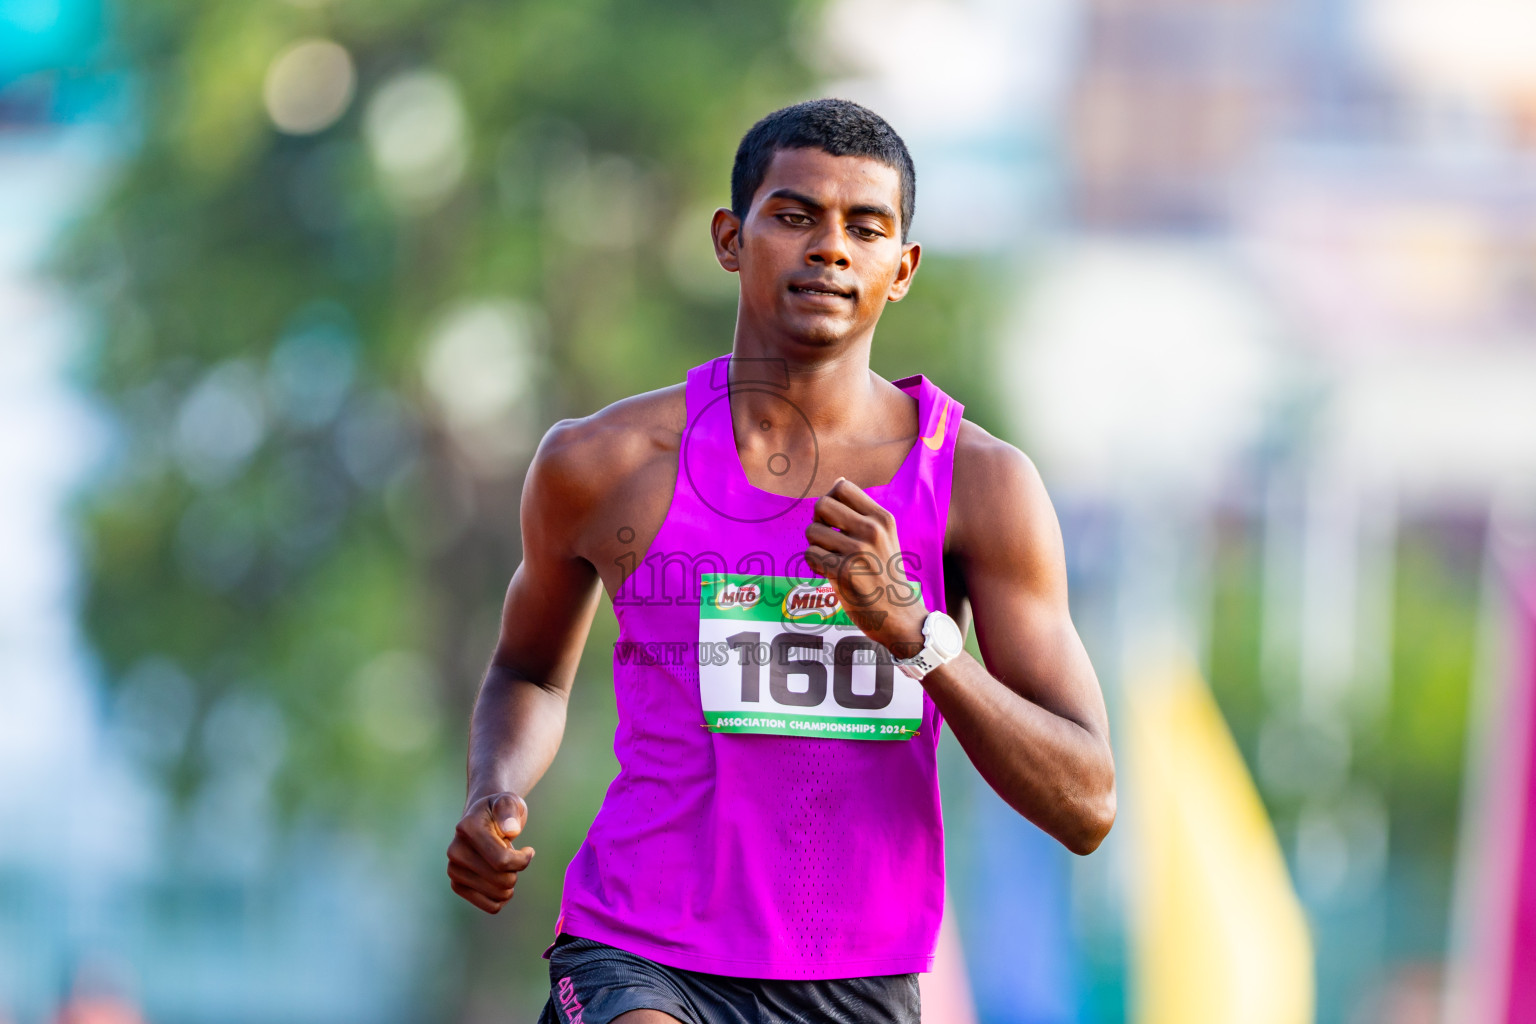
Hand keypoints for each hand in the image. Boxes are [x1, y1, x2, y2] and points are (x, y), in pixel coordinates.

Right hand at [446, 792, 535, 913]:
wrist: (483, 819)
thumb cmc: (501, 811)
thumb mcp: (509, 802)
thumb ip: (509, 811)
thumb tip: (511, 830)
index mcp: (467, 828)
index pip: (502, 861)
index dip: (522, 860)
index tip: (528, 850)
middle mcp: (455, 851)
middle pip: (501, 881)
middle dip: (516, 871)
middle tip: (513, 856)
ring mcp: (454, 870)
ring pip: (497, 895)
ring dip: (510, 883)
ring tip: (504, 865)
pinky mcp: (457, 885)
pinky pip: (490, 906)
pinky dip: (502, 898)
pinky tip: (502, 883)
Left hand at [804, 477, 926, 657]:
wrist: (901, 616)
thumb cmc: (886, 575)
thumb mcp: (885, 537)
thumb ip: (862, 512)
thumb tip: (838, 480)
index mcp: (882, 518)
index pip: (842, 487)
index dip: (830, 501)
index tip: (834, 520)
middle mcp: (872, 530)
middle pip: (821, 505)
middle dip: (817, 522)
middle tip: (827, 540)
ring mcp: (858, 551)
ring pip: (812, 532)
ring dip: (815, 546)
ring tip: (830, 560)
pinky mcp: (844, 573)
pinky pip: (810, 555)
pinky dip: (813, 565)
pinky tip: (828, 573)